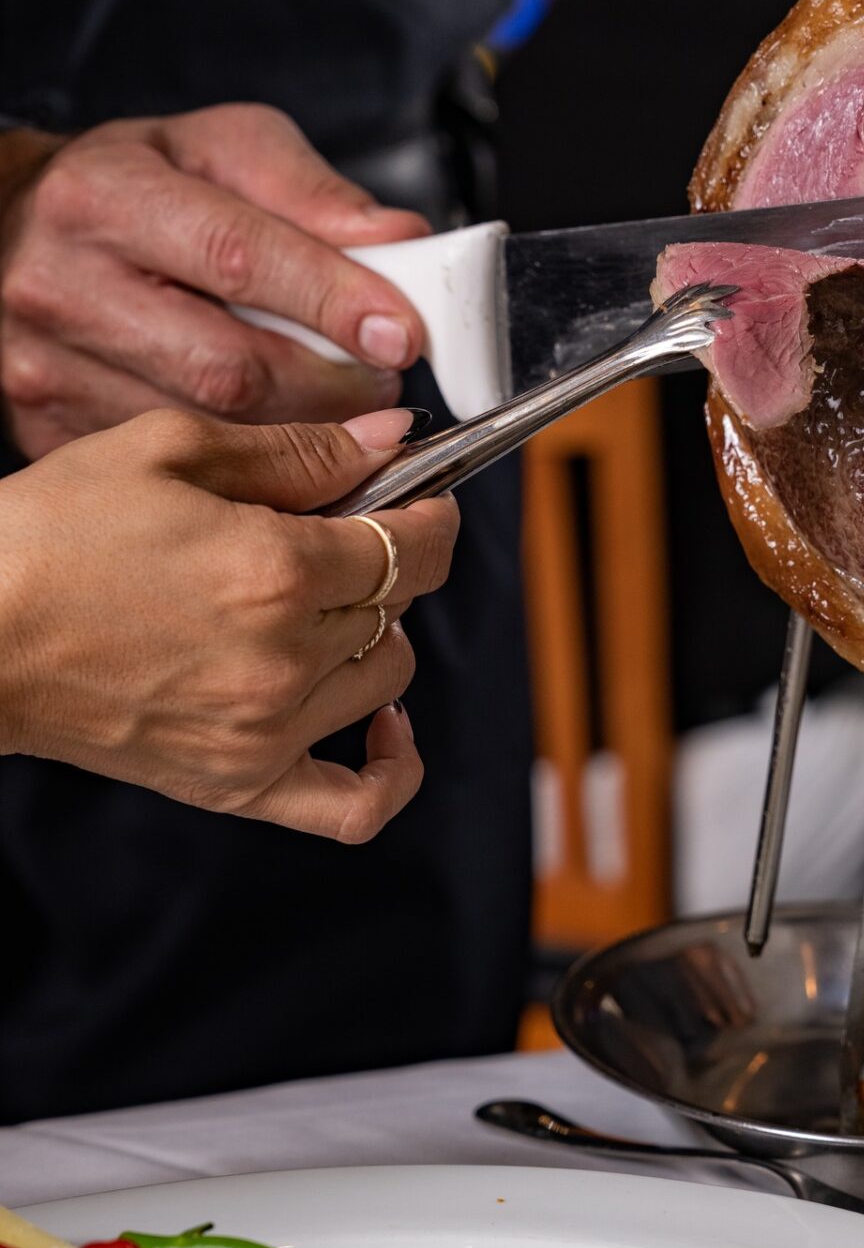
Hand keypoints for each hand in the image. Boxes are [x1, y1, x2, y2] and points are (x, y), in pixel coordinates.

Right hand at [0, 107, 431, 459]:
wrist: (15, 232)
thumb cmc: (133, 187)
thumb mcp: (217, 150)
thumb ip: (309, 191)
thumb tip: (401, 240)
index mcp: (105, 197)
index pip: (239, 256)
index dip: (334, 301)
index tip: (403, 333)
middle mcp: (61, 286)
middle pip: (230, 369)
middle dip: (332, 386)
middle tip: (383, 382)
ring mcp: (48, 370)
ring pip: (211, 434)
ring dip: (303, 436)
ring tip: (342, 409)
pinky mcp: (52, 433)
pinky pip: (179, 474)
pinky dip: (251, 471)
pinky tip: (282, 450)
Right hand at [0, 407, 457, 841]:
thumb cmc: (48, 537)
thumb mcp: (168, 449)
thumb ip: (298, 449)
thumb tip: (389, 440)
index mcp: (273, 569)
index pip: (413, 545)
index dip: (430, 516)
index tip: (422, 502)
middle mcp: (281, 657)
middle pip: (399, 606)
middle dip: (387, 562)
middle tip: (342, 539)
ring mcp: (264, 730)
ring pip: (387, 678)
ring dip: (374, 636)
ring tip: (323, 608)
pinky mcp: (237, 784)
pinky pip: (356, 807)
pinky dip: (392, 769)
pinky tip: (384, 724)